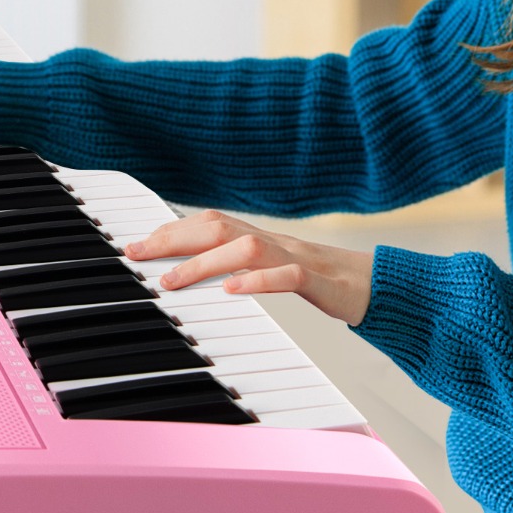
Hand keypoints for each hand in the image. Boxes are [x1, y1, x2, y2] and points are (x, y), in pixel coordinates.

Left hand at [126, 209, 374, 327]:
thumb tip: (189, 275)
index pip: (210, 222)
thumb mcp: (273, 273)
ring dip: (204, 262)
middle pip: (219, 226)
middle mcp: (274, 241)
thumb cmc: (322, 281)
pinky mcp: (320, 281)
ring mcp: (297, 256)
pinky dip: (258, 281)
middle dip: (173, 239)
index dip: (171, 229)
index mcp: (262, 239)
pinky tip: (232, 290)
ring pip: (247, 247)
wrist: (376, 285)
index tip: (135, 244)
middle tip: (137, 256)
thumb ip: (238, 268)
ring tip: (172, 281)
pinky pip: (289, 275)